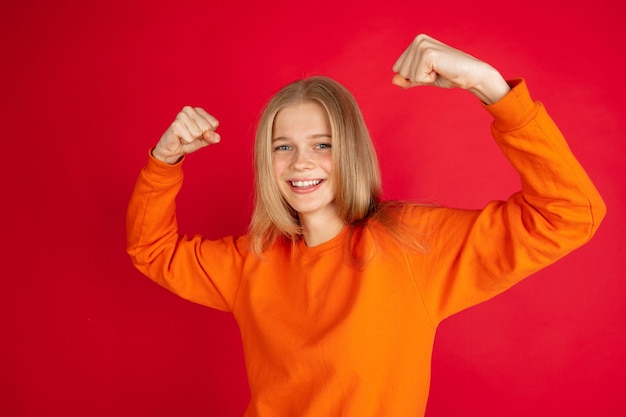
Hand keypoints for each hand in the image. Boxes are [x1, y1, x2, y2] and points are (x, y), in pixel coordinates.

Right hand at [152, 106, 220, 163]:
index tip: (200, 133)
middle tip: (191, 135)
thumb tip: (212, 135)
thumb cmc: (190, 141)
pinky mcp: (175, 124)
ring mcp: (181, 116)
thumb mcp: (205, 140)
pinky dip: (186, 141)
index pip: (214, 123)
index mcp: (199, 111)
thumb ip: (212, 137)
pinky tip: (180, 137)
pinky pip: (189, 138)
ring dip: (192, 139)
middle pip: (206, 127)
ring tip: (185, 136)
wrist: (173, 149)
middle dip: (200, 136)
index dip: (209, 133)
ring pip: (197, 133)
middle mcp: (190, 110)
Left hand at [392, 34, 509, 103]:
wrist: (471, 75)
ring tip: (439, 70)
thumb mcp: (423, 78)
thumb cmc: (449, 75)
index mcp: (416, 42)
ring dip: (424, 78)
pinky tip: (441, 71)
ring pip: (408, 75)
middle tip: (436, 71)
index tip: (431, 70)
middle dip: (417, 77)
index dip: (413, 76)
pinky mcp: (428, 54)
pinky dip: (428, 80)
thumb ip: (407, 79)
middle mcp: (418, 40)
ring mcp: (422, 46)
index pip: (397, 68)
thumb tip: (393, 81)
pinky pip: (417, 78)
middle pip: (400, 71)